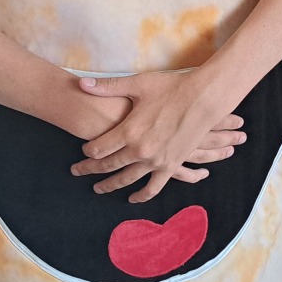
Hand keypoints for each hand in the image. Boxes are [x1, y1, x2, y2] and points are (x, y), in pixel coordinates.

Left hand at [70, 70, 246, 202]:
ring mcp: (156, 161)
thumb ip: (108, 87)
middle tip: (77, 172)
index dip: (87, 151)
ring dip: (111, 186)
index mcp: (129, 131)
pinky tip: (134, 198)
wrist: (204, 98)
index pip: (98, 148)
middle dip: (90, 170)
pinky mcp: (171, 166)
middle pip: (108, 166)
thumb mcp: (138, 84)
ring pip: (127, 180)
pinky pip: (153, 187)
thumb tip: (81, 84)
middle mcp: (140, 151)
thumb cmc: (171, 88)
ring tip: (98, 189)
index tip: (83, 151)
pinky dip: (142, 195)